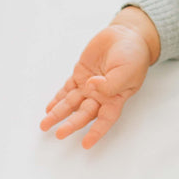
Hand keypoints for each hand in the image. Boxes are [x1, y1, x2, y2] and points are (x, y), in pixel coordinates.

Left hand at [40, 7, 158, 148]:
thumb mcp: (127, 70)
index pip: (106, 118)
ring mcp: (89, 85)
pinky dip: (57, 98)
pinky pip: (66, 89)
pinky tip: (49, 108)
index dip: (96, 132)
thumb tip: (91, 86)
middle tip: (60, 134)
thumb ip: (111, 83)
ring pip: (71, 103)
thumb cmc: (133, 54)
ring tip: (45, 124)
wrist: (126, 35)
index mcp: (115, 97)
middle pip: (84, 113)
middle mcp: (100, 95)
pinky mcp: (80, 74)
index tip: (86, 144)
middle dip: (72, 124)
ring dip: (58, 114)